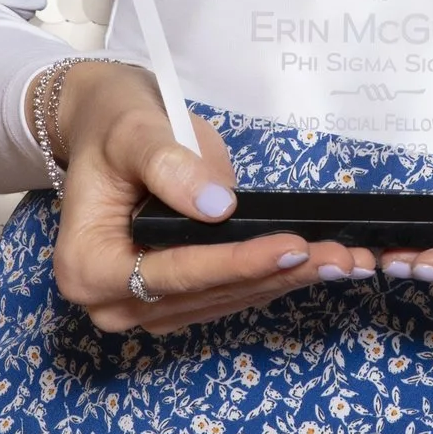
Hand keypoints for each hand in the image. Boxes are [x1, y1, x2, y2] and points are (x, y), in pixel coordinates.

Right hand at [44, 62, 374, 333]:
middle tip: (342, 257)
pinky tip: (320, 263)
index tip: (292, 245)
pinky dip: (276, 278)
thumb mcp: (133, 132)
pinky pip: (230, 294)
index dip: (236, 262)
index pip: (173, 273)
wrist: (107, 129)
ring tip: (345, 260)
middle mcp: (113, 302)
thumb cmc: (114, 125)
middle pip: (206, 294)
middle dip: (277, 274)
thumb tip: (218, 206)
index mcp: (88, 267)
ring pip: (226, 300)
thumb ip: (169, 167)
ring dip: (288, 280)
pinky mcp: (177, 301)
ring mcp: (145, 307)